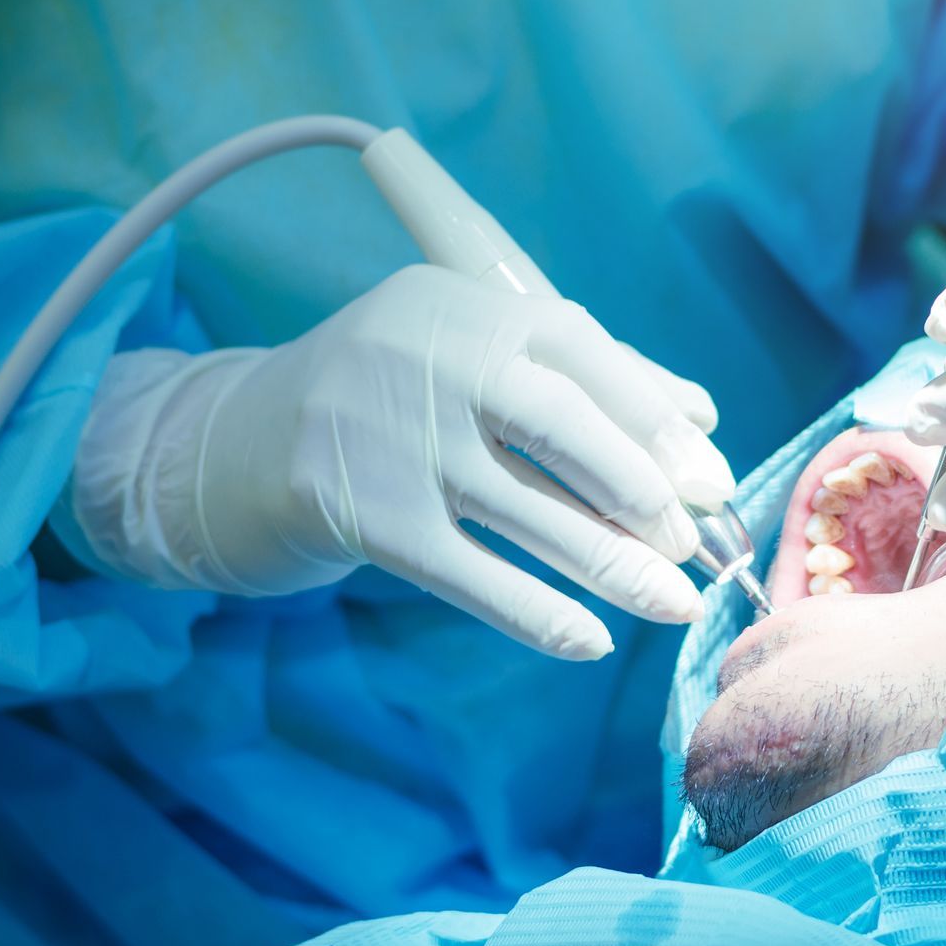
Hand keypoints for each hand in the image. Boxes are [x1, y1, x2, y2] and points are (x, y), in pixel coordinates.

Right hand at [65, 265, 734, 658]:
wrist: (234, 443)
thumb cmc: (386, 396)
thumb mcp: (467, 354)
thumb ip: (580, 372)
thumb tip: (700, 419)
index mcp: (461, 304)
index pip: (580, 349)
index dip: (654, 416)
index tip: (710, 476)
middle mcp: (428, 359)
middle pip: (561, 424)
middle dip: (640, 489)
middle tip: (691, 542)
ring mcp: (392, 439)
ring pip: (527, 510)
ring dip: (611, 565)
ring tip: (672, 603)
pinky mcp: (367, 517)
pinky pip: (472, 575)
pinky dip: (537, 614)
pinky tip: (589, 642)